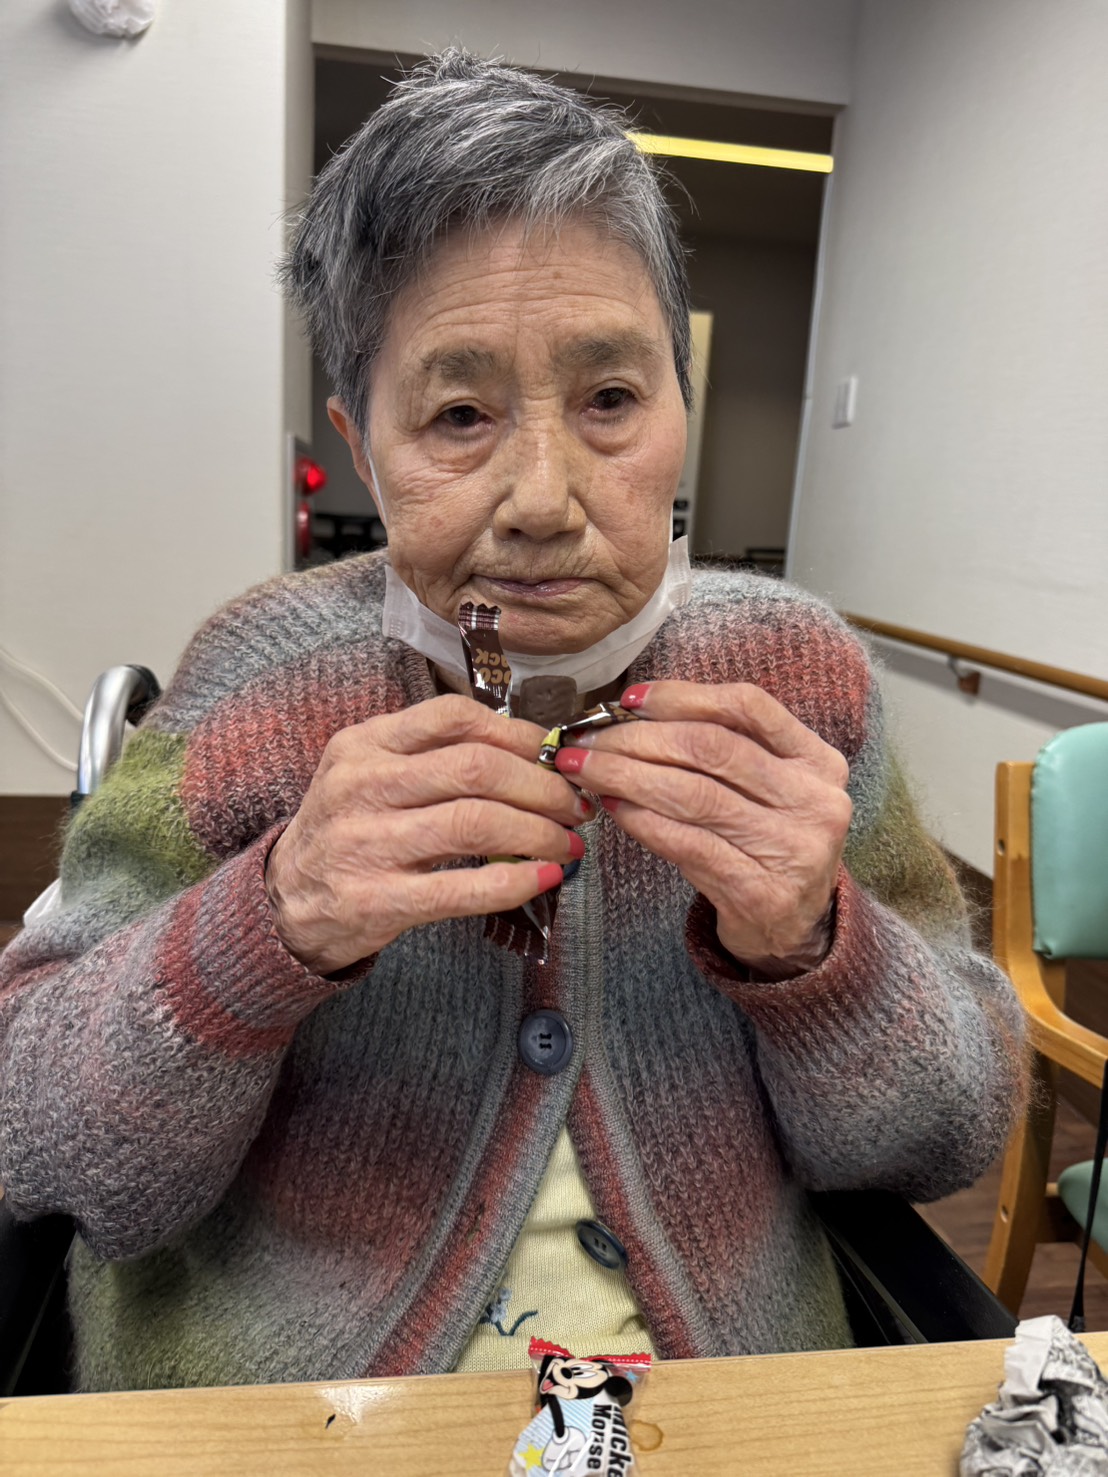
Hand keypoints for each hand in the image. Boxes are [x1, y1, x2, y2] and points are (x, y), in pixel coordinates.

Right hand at [267, 695, 588, 974]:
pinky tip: (546, 877)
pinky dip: (517, 881)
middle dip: (543, 786)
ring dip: (540, 831)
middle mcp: (361, 785)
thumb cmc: (348, 831)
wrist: (285, 904)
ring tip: (569, 843)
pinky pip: (462, 888)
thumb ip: (431, 755)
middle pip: (476, 767)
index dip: (518, 733)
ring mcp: (365, 843)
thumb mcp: (369, 773)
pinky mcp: (374, 900)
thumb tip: (530, 750)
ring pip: (476, 822)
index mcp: (364, 744)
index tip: (553, 755)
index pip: (454, 716)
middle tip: (576, 805)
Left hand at [553, 681, 851, 973]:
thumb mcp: (765, 788)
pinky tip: (611, 807)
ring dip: (626, 776)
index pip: (748, 707)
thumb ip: (721, 748)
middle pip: (712, 748)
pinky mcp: (759, 891)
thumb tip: (632, 714)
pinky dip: (641, 821)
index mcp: (818, 761)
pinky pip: (686, 843)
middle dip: (638, 738)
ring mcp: (791, 849)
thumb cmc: (764, 842)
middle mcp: (814, 800)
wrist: (793, 928)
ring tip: (584, 769)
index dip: (683, 696)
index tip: (629, 700)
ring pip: (693, 795)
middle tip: (587, 740)